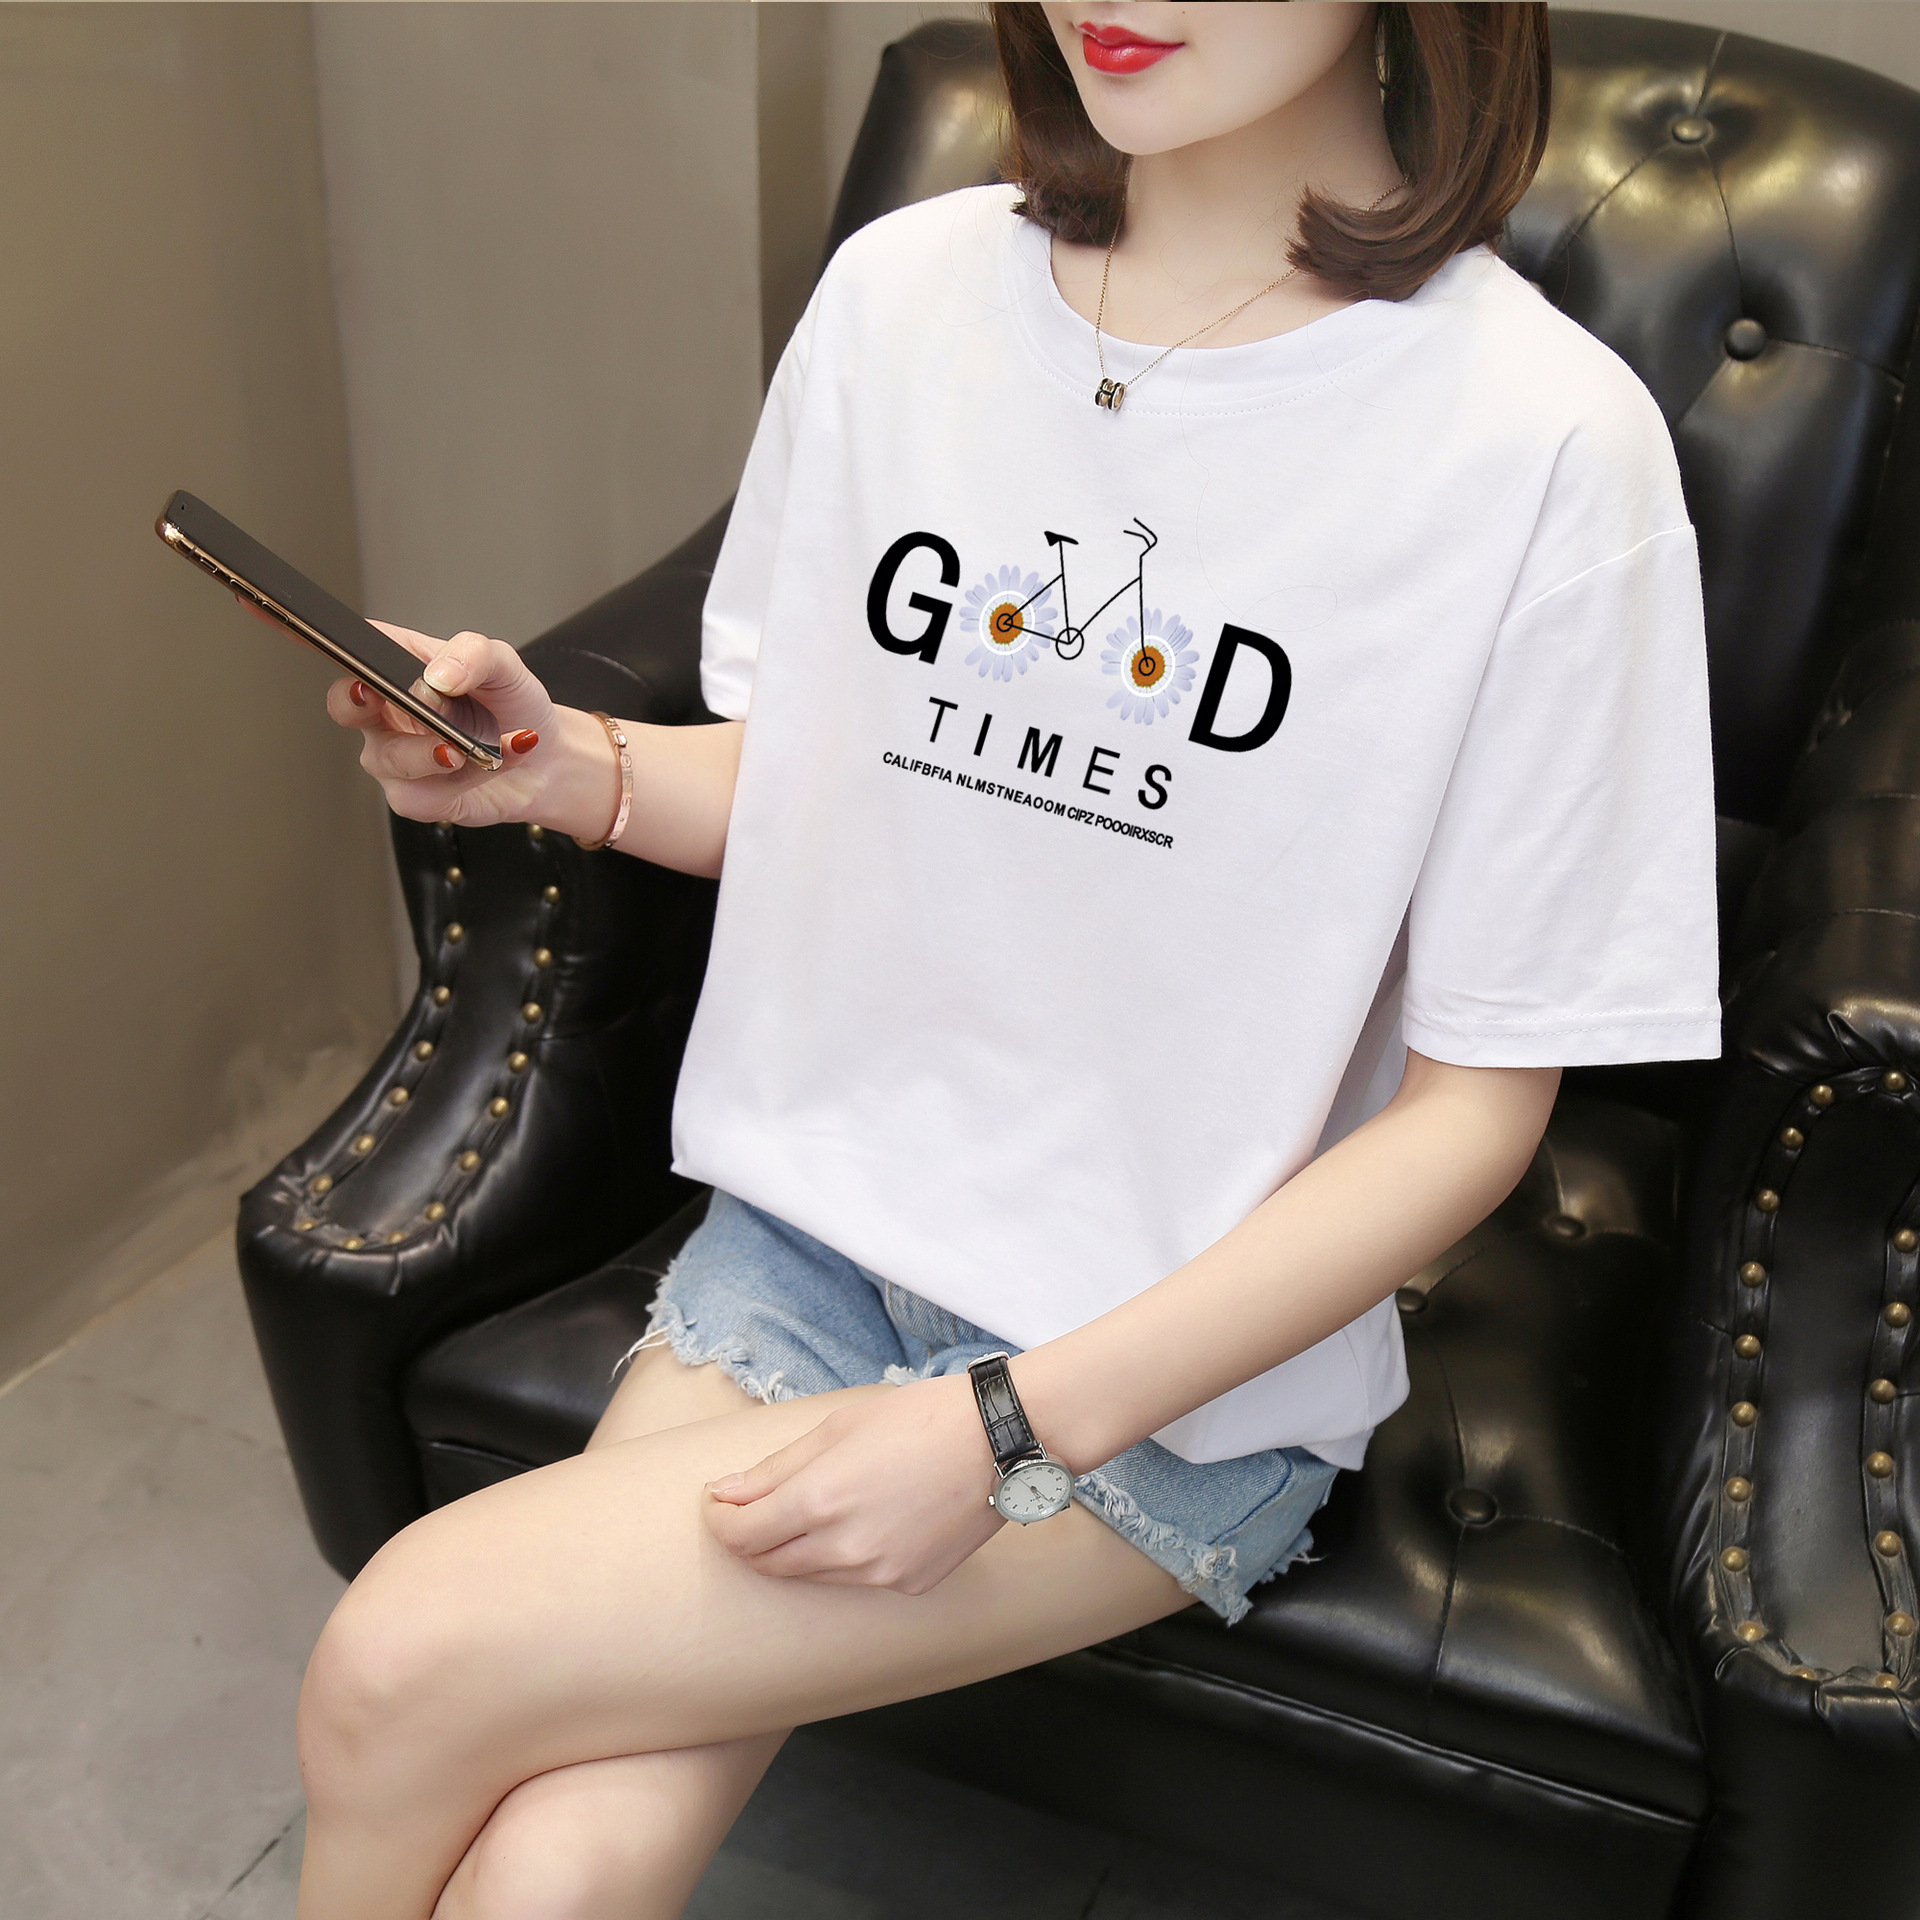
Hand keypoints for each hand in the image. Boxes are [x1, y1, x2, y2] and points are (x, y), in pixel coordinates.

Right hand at [321, 617, 559, 828]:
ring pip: (389, 757)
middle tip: (377, 695)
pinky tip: (492, 762)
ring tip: (471, 746)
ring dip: (436, 751)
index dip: (304, 633)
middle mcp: (386, 712)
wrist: (547, 759)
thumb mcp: (503, 665)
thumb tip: (436, 677)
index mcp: (396, 668)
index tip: (277, 615)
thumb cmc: (512, 705)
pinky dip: (465, 778)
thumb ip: (471, 656)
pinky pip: (422, 794)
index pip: (345, 648)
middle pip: (344, 705)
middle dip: (355, 701)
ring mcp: (395, 756)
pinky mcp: (415, 797)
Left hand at [704, 1375, 1005, 1595]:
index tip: (720, 1502)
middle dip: (751, 1537)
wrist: (997, 1442)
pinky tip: (869, 1518)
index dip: (720, 1520)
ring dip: (796, 1547)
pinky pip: (856, 1578)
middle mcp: (843, 1548)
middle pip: (768, 1563)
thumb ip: (776, 1468)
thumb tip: (725, 1493)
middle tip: (755, 1508)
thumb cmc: (919, 1419)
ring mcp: (878, 1574)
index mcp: (819, 1501)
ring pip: (810, 1575)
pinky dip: (845, 1555)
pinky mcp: (908, 1584)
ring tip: (819, 1506)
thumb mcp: (838, 1428)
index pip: (740, 1535)